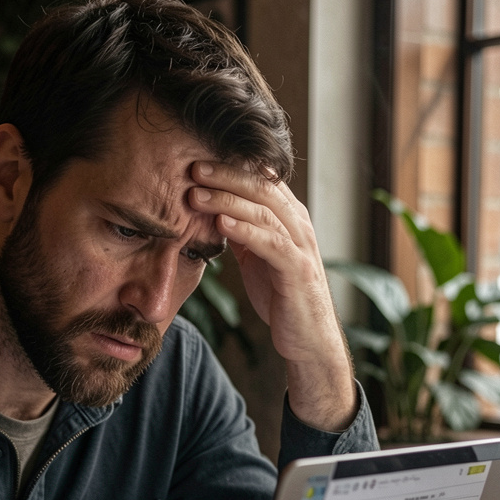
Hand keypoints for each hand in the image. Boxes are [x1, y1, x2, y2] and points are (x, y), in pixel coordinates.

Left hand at [189, 161, 356, 431]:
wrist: (307, 337)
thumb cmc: (281, 295)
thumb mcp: (256, 257)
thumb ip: (241, 232)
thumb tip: (212, 212)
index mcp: (287, 217)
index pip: (258, 180)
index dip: (227, 168)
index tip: (194, 162)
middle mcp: (297, 224)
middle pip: (261, 187)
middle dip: (225, 175)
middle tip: (192, 168)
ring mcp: (300, 245)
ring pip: (264, 211)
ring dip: (227, 200)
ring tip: (196, 194)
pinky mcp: (297, 269)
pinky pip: (270, 243)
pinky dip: (245, 230)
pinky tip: (221, 224)